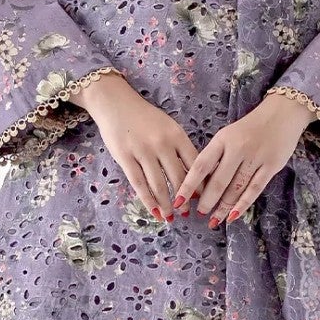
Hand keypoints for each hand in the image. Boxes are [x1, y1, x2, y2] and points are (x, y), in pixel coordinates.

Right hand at [67, 71, 200, 222]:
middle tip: (188, 213)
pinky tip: (155, 212)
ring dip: (167, 204)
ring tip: (172, 217)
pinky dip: (148, 201)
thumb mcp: (168, 126)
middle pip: (178, 177)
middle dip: (185, 199)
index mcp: (177, 135)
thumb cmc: (144, 117)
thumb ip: (179, 147)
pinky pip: (139, 184)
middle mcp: (162, 143)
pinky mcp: (125, 158)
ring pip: (159, 184)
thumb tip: (193, 174)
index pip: (194, 163)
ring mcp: (143, 151)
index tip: (204, 198)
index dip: (201, 183)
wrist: (115, 102)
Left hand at [172, 94, 313, 227]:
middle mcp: (238, 148)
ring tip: (214, 220)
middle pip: (218, 181)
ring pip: (236, 188)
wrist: (282, 113)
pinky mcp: (271, 166)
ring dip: (223, 207)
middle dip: (207, 201)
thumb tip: (198, 185)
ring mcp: (256, 158)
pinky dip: (242, 205)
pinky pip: (254, 190)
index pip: (201, 166)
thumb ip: (215, 157)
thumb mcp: (228, 136)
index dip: (188, 185)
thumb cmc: (249, 128)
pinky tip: (233, 216)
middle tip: (199, 213)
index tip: (178, 201)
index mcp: (222, 139)